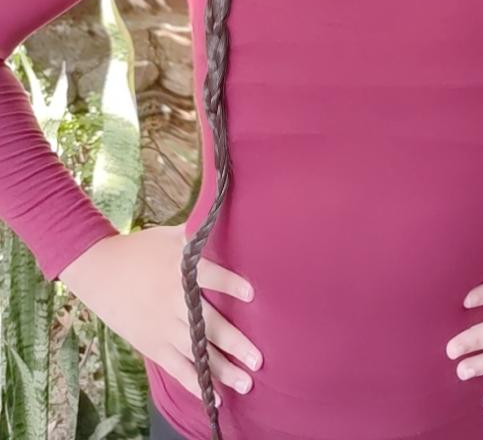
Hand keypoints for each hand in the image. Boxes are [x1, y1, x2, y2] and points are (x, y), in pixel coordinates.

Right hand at [58, 224, 263, 405]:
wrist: (99, 271)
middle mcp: (173, 300)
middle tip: (259, 358)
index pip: (209, 276)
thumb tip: (225, 210)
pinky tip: (217, 396)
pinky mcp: (152, 344)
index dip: (230, 284)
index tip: (251, 293)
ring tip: (247, 381)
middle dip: (235, 343)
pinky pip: (177, 367)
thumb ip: (198, 233)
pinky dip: (196, 382)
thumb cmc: (141, 248)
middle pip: (207, 324)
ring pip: (196, 352)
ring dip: (222, 369)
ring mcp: (162, 326)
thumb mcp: (171, 235)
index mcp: (179, 269)